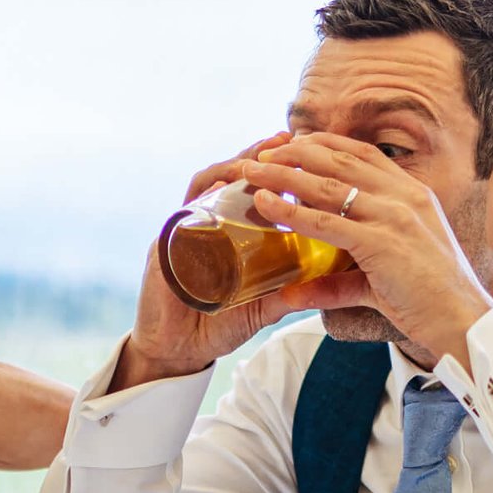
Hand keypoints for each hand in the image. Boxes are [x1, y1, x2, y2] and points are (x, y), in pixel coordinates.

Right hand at [115, 133, 359, 389]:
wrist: (176, 353)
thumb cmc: (215, 327)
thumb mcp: (260, 307)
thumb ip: (287, 293)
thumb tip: (326, 285)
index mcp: (224, 233)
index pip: (249, 189)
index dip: (275, 168)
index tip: (306, 153)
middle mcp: (202, 223)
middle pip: (228, 176)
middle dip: (258, 154)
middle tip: (287, 139)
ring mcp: (182, 230)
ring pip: (207, 184)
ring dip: (235, 166)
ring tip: (263, 155)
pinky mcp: (165, 245)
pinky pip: (185, 210)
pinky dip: (207, 193)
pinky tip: (228, 185)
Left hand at [238, 133, 492, 364]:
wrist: (463, 321)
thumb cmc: (429, 301)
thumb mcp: (380, 279)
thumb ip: (337, 281)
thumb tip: (292, 293)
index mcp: (412, 194)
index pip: (362, 153)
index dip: (324, 145)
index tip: (292, 143)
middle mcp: (404, 196)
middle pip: (339, 160)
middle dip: (295, 152)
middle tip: (261, 153)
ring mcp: (394, 216)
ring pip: (327, 185)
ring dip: (283, 174)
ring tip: (251, 170)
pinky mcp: (382, 243)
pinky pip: (327, 221)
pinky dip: (292, 210)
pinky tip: (266, 203)